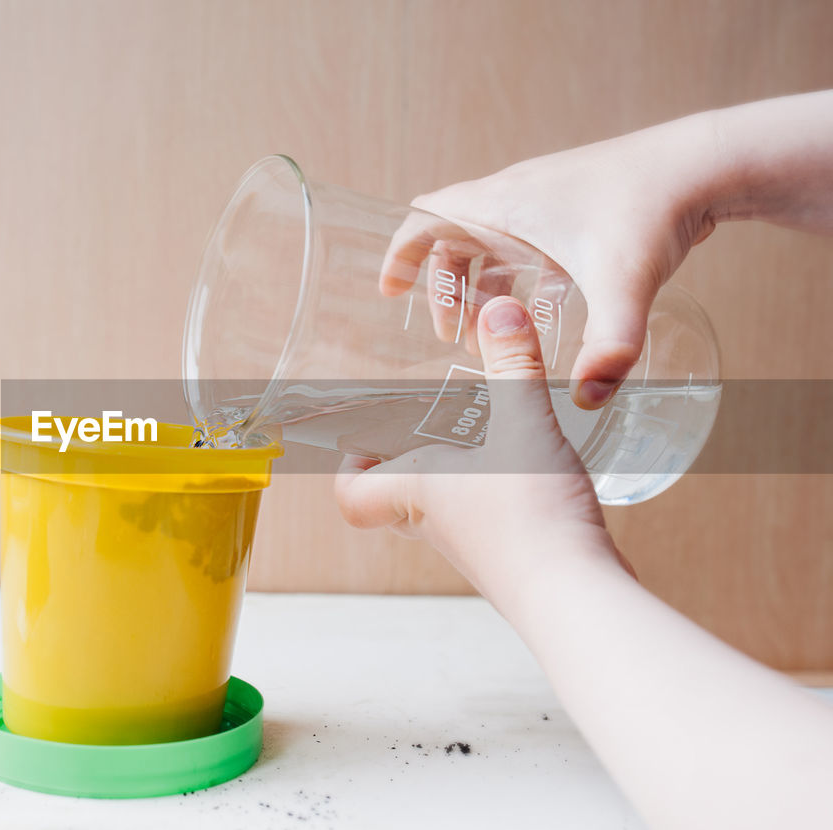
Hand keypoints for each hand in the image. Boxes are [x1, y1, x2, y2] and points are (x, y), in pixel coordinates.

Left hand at [334, 297, 627, 607]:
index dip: (348, 467)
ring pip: (440, 508)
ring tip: (484, 432)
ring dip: (453, 473)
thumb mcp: (522, 423)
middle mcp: (432, 524)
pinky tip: (531, 465)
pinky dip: (496, 491)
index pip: (349, 494)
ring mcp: (471, 546)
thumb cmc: (530, 516)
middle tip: (430, 422)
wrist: (575, 596)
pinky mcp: (511, 557)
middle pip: (391, 498)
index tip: (368, 436)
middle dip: (403, 459)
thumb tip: (501, 308)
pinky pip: (485, 519)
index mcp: (413, 491)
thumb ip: (512, 364)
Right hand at [381, 112, 720, 408]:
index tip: (390, 292)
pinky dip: (522, 280)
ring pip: (490, 244)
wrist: (706, 163)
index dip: (400, 254)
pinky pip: (527, 245)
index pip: (426, 218)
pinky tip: (547, 316)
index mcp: (504, 203)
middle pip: (453, 240)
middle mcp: (516, 196)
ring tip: (493, 336)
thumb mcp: (624, 282)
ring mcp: (545, 201)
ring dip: (482, 288)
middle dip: (445, 291)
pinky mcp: (574, 210)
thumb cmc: (653, 206)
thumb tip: (587, 400)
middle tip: (453, 338)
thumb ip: (608, 347)